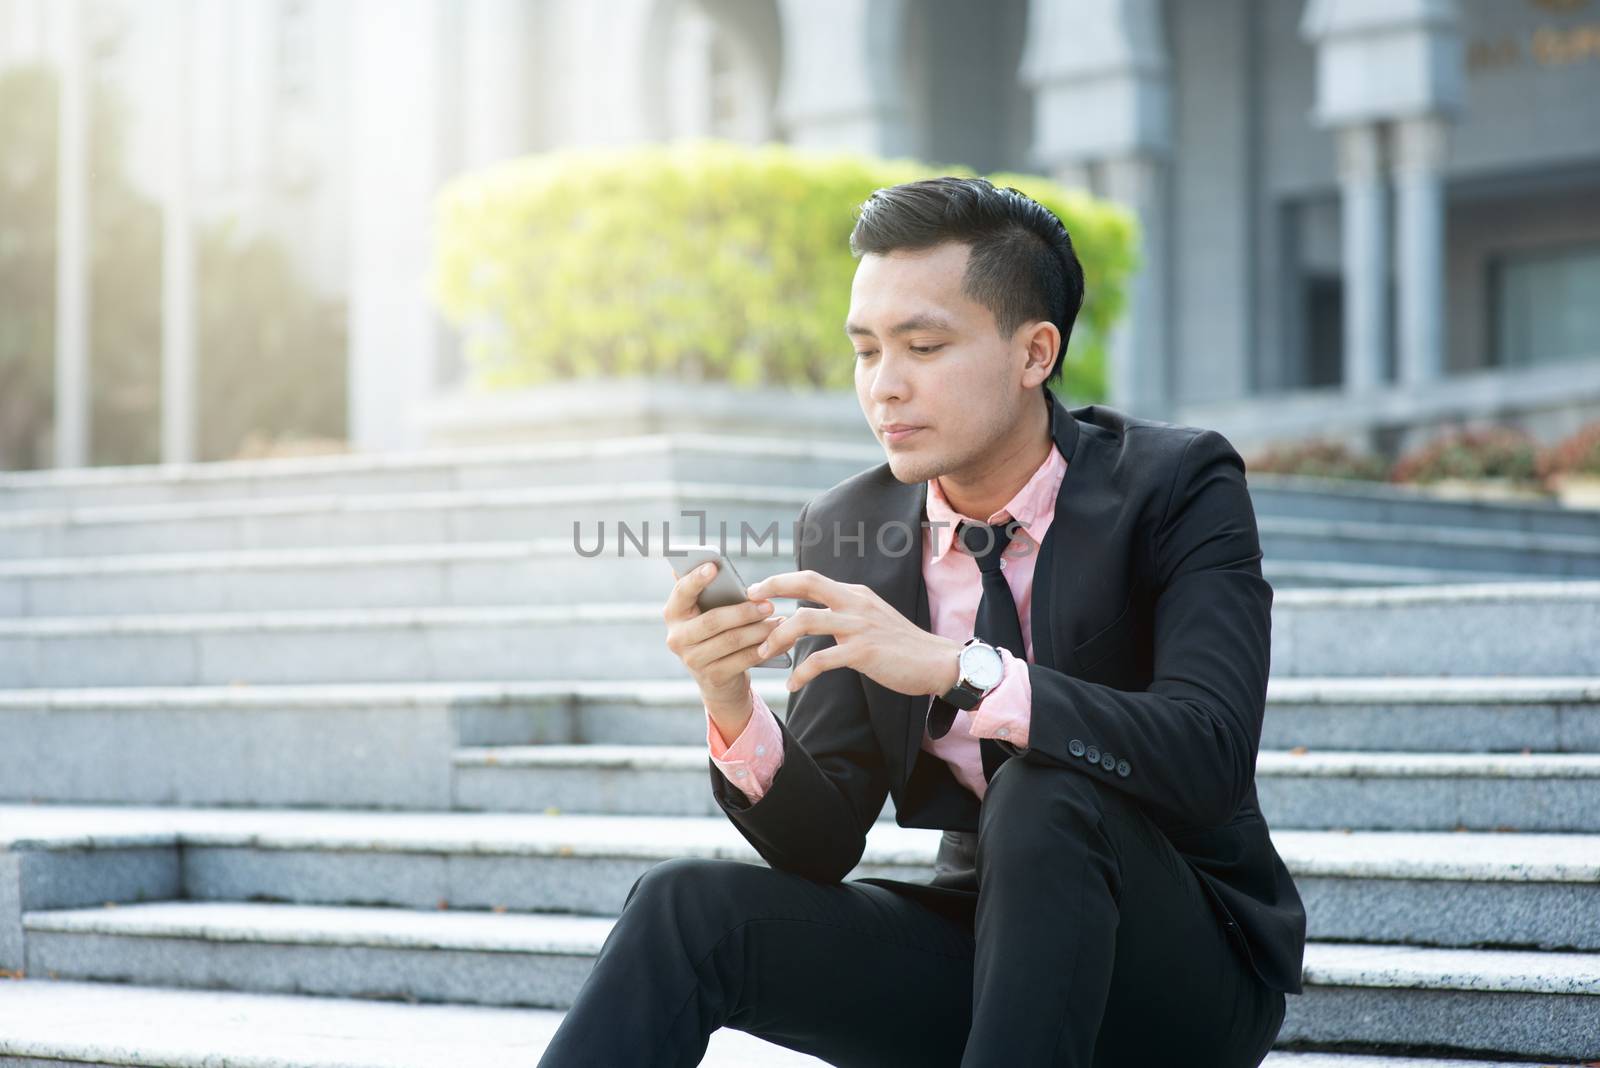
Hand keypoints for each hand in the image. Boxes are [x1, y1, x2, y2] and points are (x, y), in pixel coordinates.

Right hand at [662, 560, 786, 715]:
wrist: (718, 680)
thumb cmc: (715, 634)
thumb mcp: (707, 613)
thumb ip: (708, 591)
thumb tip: (711, 562)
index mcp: (674, 614)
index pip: (681, 592)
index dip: (696, 579)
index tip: (713, 566)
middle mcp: (677, 638)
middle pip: (713, 621)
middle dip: (744, 612)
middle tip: (768, 604)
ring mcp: (693, 660)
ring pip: (731, 640)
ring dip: (759, 630)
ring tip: (778, 621)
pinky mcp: (712, 677)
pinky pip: (743, 660)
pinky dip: (763, 649)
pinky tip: (779, 641)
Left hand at [745, 570, 963, 696]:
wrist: (937, 663)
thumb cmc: (902, 646)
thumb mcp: (872, 619)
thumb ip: (846, 613)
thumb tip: (815, 616)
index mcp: (855, 594)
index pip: (811, 577)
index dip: (781, 580)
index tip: (756, 589)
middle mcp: (856, 603)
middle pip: (807, 583)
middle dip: (773, 588)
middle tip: (747, 604)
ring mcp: (859, 625)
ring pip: (806, 620)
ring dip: (778, 638)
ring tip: (762, 654)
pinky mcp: (863, 652)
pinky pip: (821, 659)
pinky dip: (801, 672)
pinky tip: (792, 684)